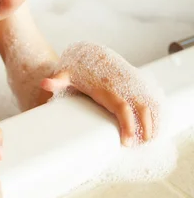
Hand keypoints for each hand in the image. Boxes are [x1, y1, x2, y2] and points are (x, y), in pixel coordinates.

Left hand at [40, 42, 159, 146]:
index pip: (121, 108)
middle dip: (145, 128)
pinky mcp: (134, 85)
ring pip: (148, 104)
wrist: (91, 52)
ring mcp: (129, 84)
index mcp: (105, 88)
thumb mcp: (66, 74)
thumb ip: (57, 80)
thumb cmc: (78, 68)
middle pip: (141, 108)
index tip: (127, 142)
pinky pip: (148, 99)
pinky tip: (151, 128)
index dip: (127, 125)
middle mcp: (120, 86)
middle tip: (140, 146)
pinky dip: (153, 114)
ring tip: (147, 141)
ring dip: (151, 123)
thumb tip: (45, 83)